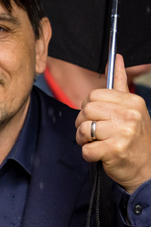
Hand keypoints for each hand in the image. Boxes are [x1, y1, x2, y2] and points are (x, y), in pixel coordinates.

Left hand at [76, 54, 150, 190]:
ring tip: (98, 143)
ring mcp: (124, 132)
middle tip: (95, 133)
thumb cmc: (134, 138)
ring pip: (83, 129)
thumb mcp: (132, 108)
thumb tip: (115, 58)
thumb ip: (120, 84)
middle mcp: (130, 115)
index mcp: (132, 102)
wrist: (145, 168)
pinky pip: (85, 149)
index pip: (94, 95)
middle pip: (86, 110)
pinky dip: (88, 155)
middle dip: (83, 123)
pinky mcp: (115, 150)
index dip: (89, 108)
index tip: (97, 117)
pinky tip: (101, 155)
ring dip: (84, 140)